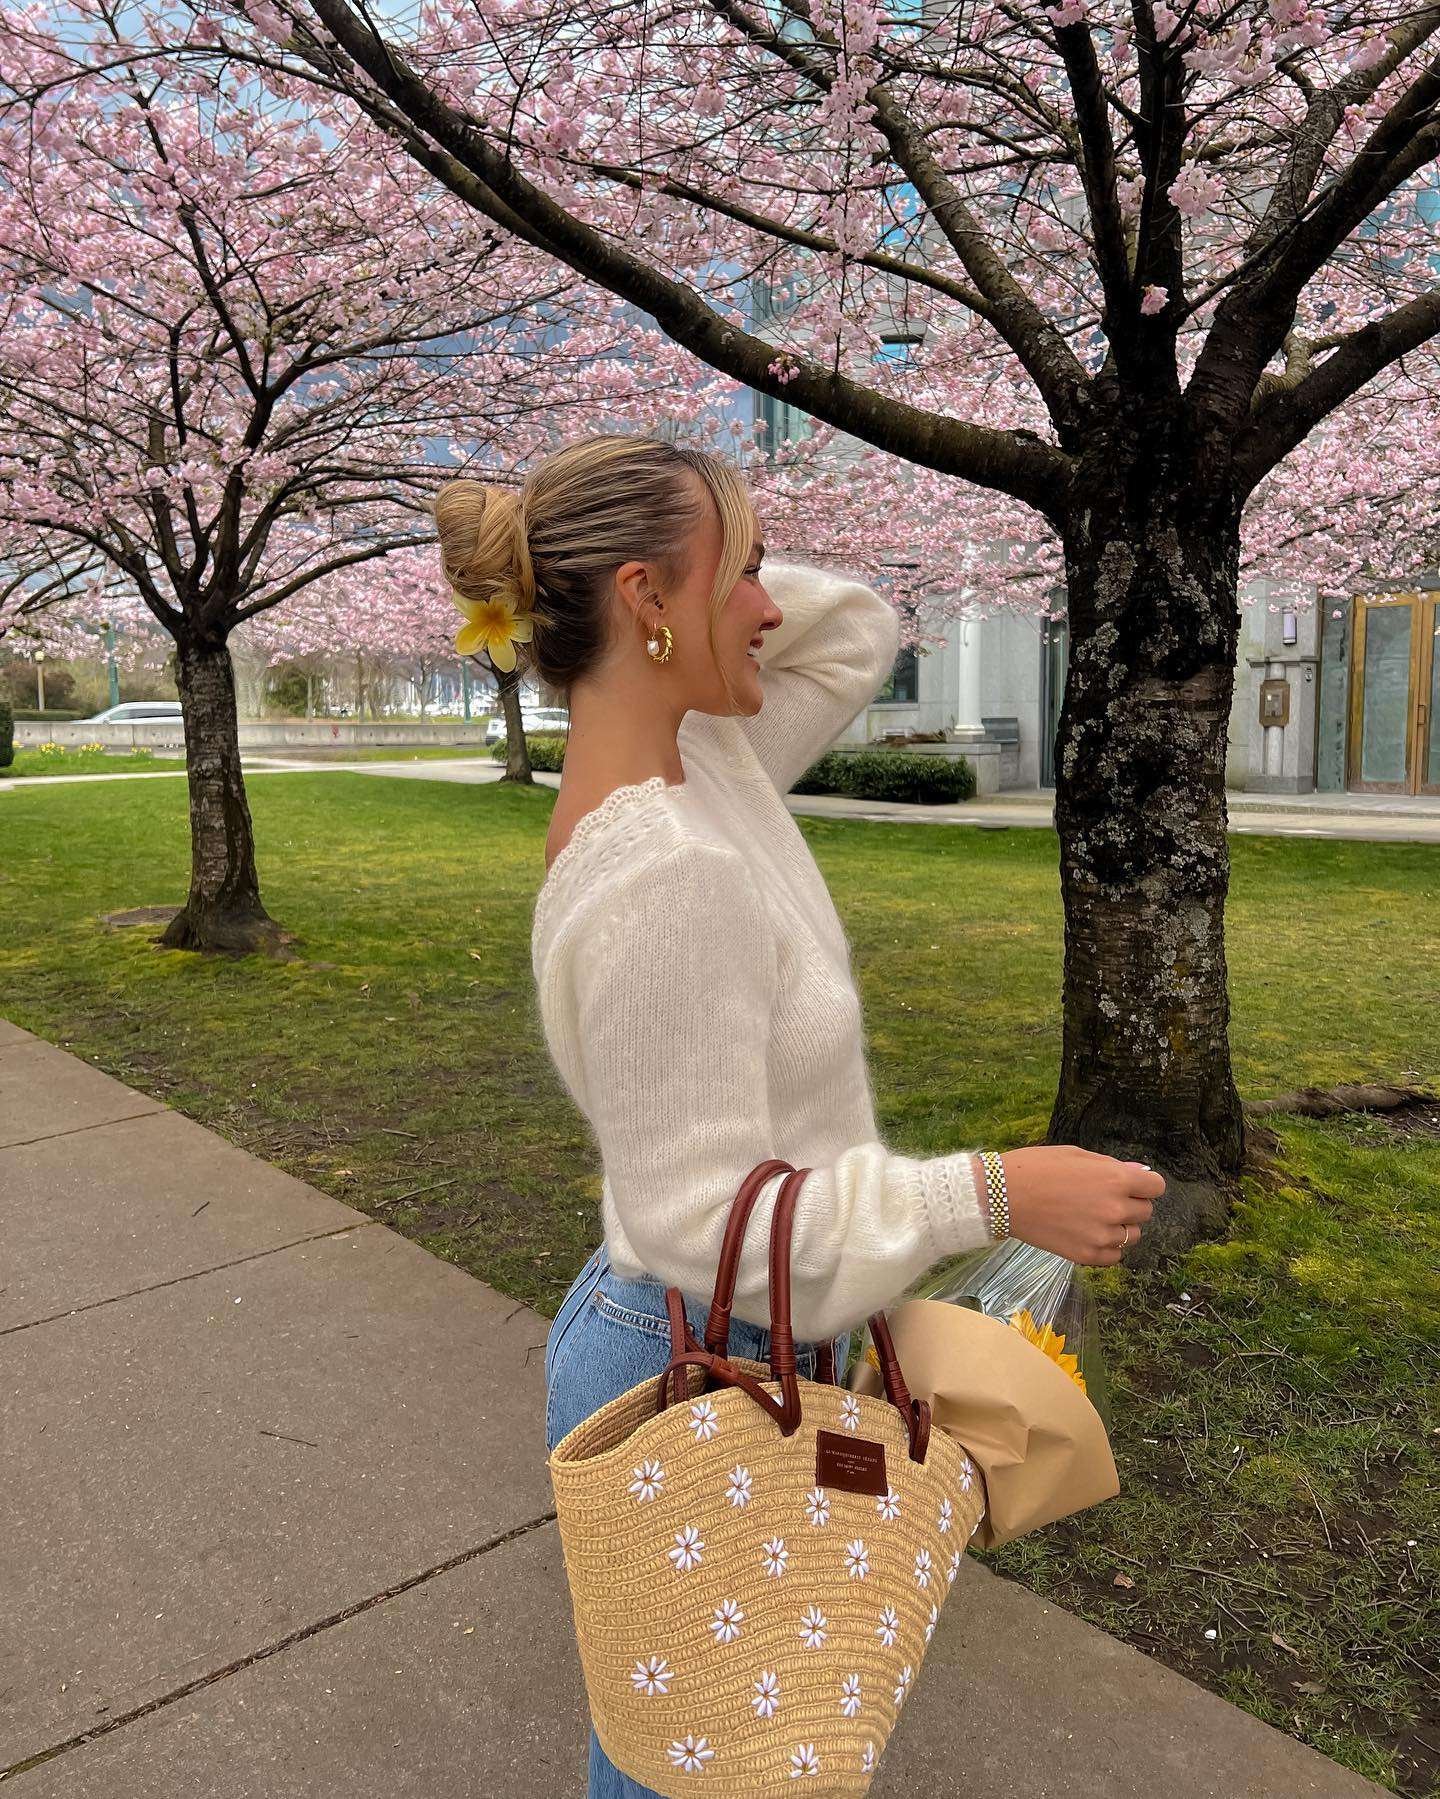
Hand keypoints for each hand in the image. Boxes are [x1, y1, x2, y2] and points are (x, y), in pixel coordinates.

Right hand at [993, 1146, 1163, 1264]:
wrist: (1003, 1196)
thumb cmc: (1037, 1167)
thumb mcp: (1077, 1155)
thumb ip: (1111, 1166)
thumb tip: (1140, 1172)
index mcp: (1115, 1179)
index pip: (1156, 1187)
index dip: (1145, 1184)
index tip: (1132, 1185)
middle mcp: (1115, 1208)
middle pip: (1146, 1212)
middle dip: (1131, 1204)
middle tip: (1104, 1199)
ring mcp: (1102, 1235)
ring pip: (1133, 1235)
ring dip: (1121, 1227)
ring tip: (1095, 1218)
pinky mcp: (1087, 1255)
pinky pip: (1116, 1256)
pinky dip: (1108, 1247)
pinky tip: (1090, 1234)